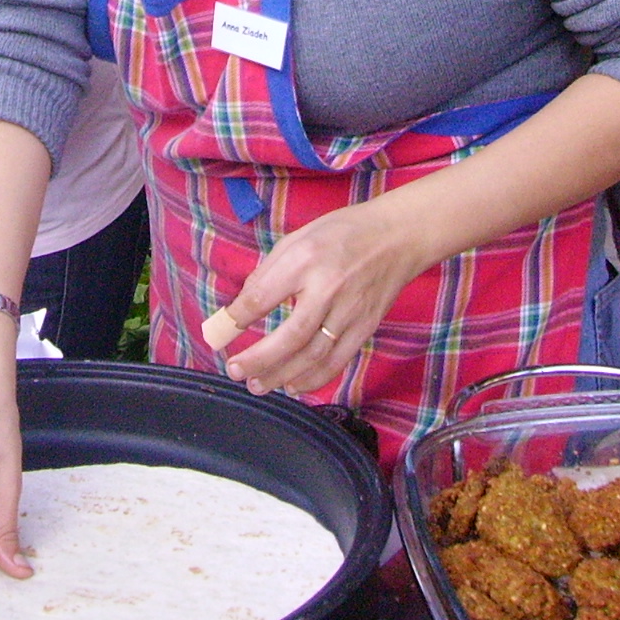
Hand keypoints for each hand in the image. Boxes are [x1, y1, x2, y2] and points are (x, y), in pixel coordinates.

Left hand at [214, 197, 424, 396]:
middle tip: (234, 371)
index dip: (238, 318)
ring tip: (257, 386)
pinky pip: (338, 361)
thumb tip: (244, 305)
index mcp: (305, 259)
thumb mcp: (298, 237)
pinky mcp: (366, 327)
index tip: (220, 333)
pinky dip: (314, 379)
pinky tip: (293, 386)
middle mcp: (328, 288)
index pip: (264, 295)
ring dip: (282, 375)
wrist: (398, 237)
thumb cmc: (342, 233)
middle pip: (291, 335)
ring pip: (314, 356)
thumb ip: (270, 270)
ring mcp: (351, 311)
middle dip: (259, 359)